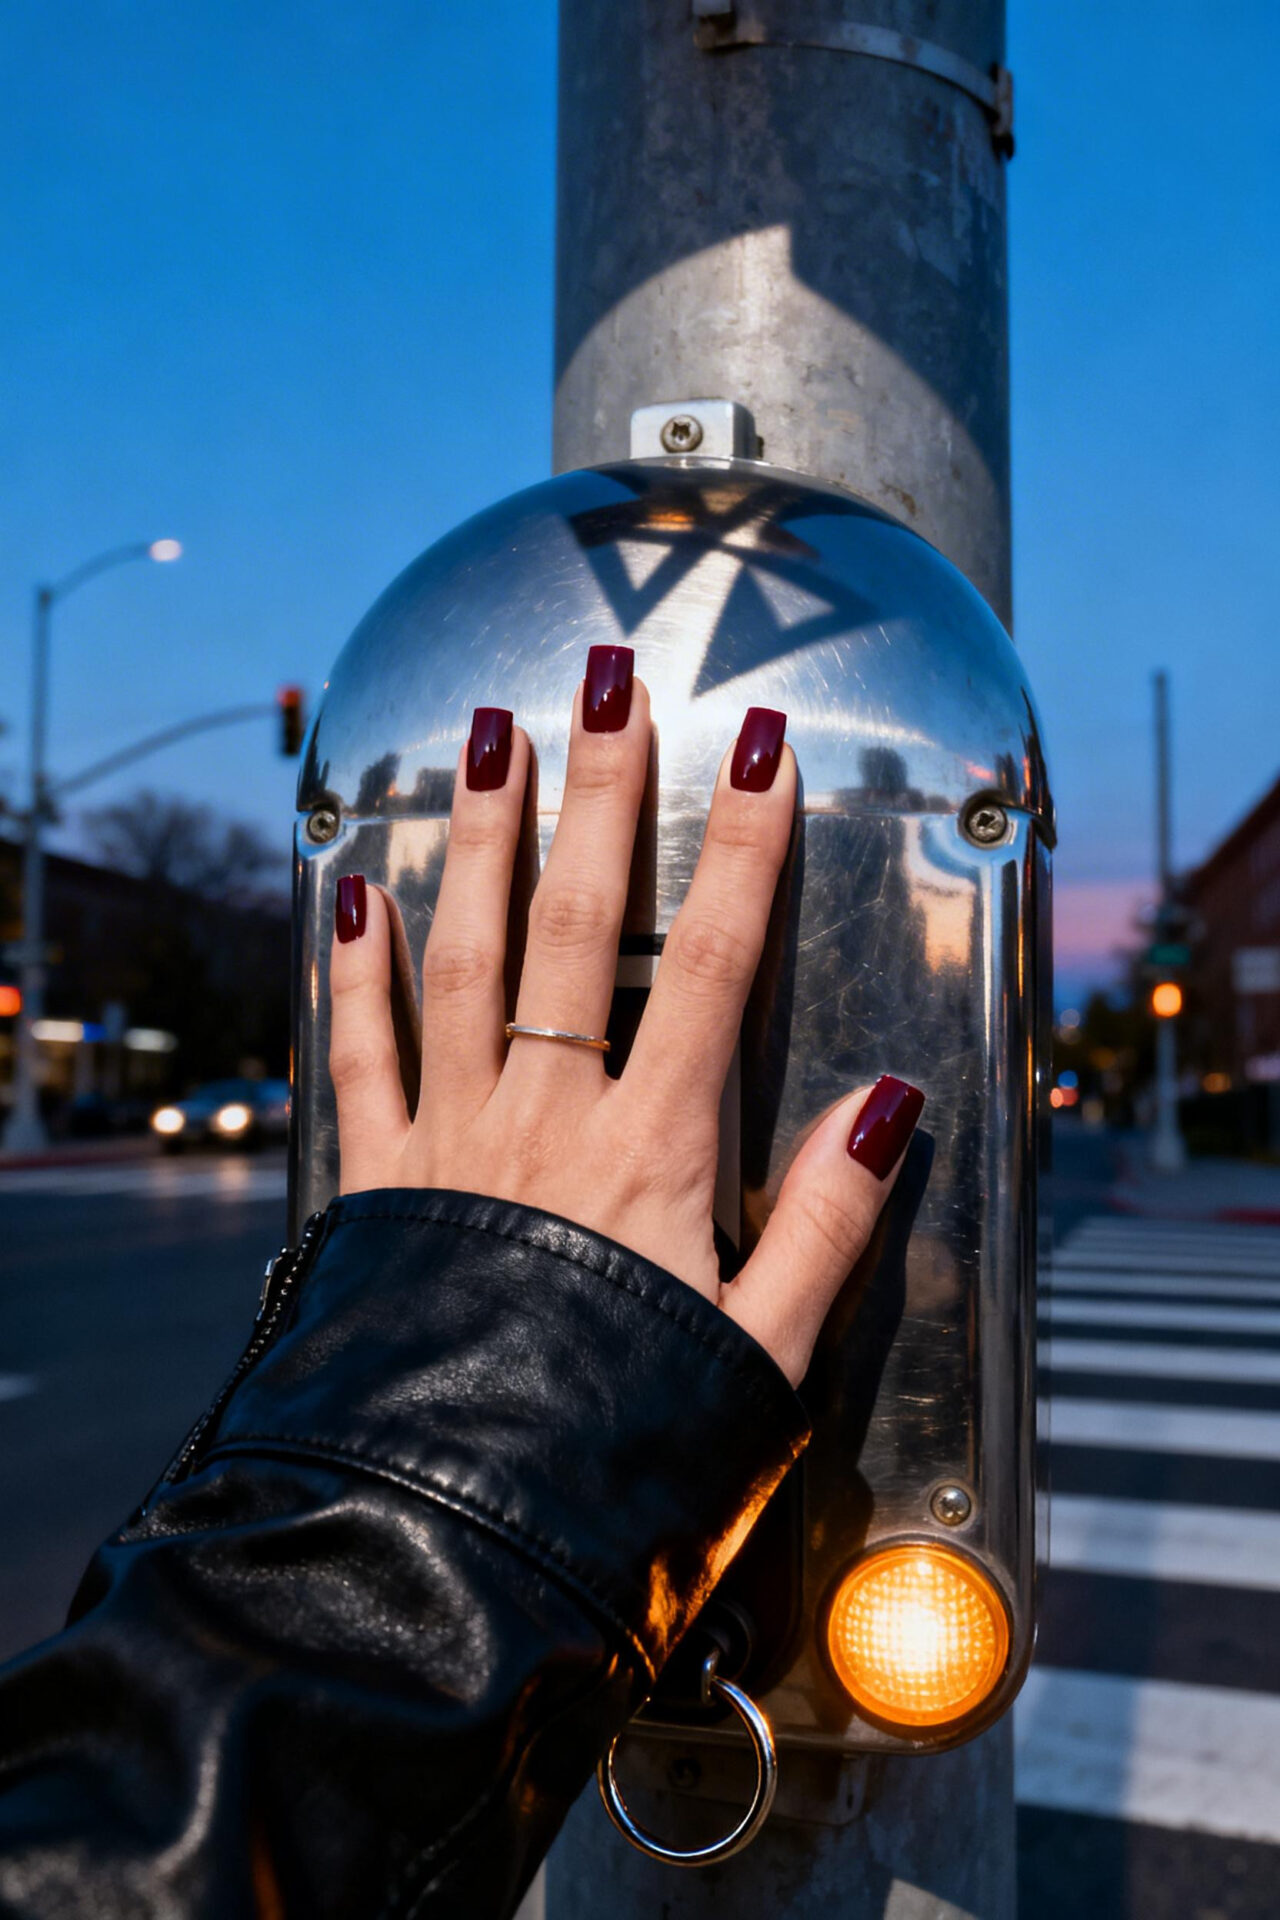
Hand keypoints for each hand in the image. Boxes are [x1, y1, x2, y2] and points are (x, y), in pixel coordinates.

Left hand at [328, 647, 922, 1386]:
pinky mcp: (376, 1179)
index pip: (715, 966)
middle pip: (583, 926)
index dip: (745, 852)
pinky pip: (362, 1052)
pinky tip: (358, 894)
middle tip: (608, 685)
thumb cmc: (618, 1456)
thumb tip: (886, 1103)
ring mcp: (451, 1138)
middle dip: (602, 796)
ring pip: (468, 957)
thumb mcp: (763, 1356)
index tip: (762, 754)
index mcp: (651, 1151)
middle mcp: (546, 1118)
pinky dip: (358, 970)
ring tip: (493, 739)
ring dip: (486, 841)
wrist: (450, 1534)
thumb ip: (828, 1224)